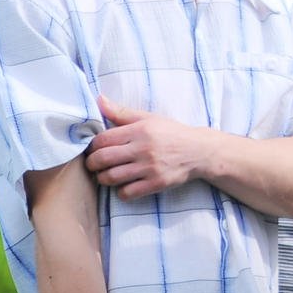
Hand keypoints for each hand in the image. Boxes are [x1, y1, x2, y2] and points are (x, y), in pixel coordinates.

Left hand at [87, 95, 207, 197]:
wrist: (200, 151)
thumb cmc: (172, 133)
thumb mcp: (149, 118)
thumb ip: (121, 112)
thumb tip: (98, 99)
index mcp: (140, 131)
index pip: (102, 140)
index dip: (92, 146)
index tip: (94, 149)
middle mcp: (143, 149)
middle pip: (102, 159)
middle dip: (92, 164)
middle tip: (94, 164)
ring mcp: (150, 168)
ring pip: (112, 177)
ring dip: (103, 178)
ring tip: (106, 175)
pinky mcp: (157, 183)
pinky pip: (128, 192)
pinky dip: (121, 191)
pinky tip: (124, 185)